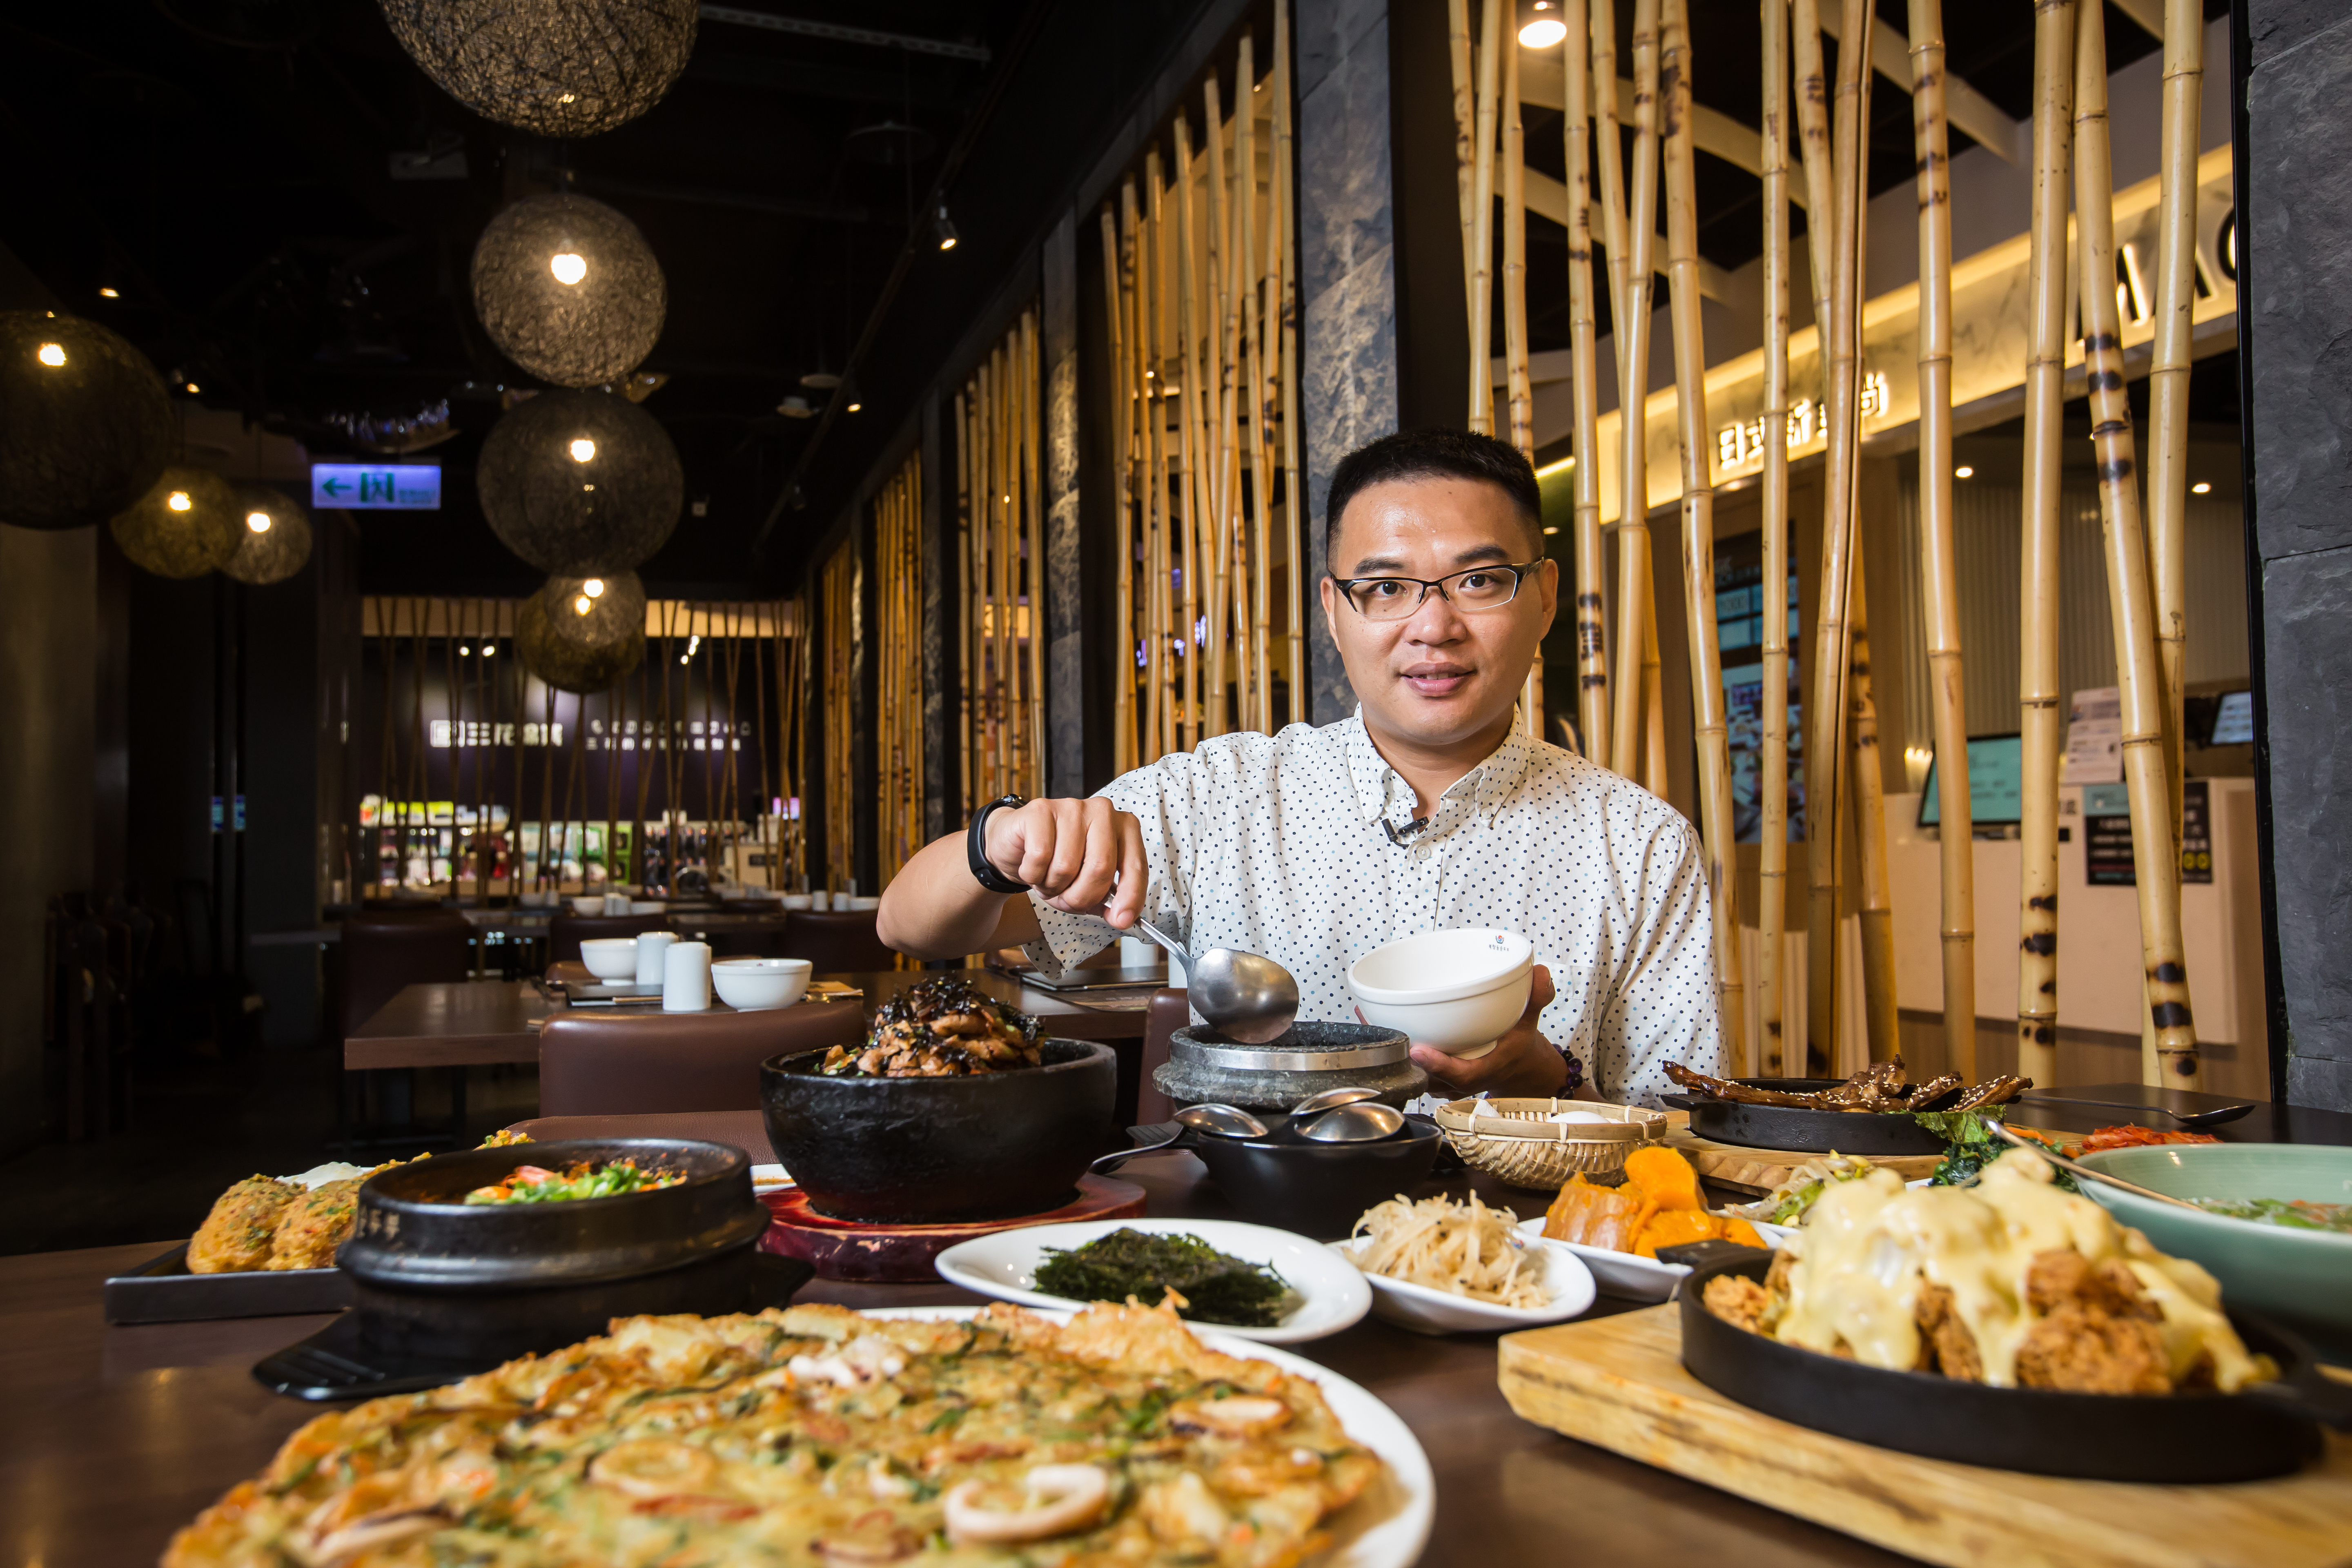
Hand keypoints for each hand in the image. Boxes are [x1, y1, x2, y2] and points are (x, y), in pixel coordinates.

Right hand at [985, 798, 1147, 928]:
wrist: (1016, 847)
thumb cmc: (1057, 864)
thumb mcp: (1087, 886)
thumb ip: (1108, 900)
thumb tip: (1122, 918)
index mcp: (1123, 827)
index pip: (1135, 866)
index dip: (1130, 897)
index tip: (1121, 920)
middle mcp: (1102, 811)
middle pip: (1100, 867)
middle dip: (1081, 896)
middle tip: (1066, 899)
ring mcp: (1071, 807)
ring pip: (1067, 865)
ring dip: (1053, 886)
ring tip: (1048, 878)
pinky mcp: (1040, 809)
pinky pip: (1040, 856)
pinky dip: (1033, 874)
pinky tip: (1032, 867)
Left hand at [1402, 965, 1566, 1098]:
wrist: (1517, 1066)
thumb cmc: (1517, 1042)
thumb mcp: (1530, 1020)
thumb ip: (1536, 997)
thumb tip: (1539, 972)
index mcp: (1489, 1068)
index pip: (1463, 1075)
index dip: (1441, 1067)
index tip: (1419, 1051)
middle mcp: (1465, 1081)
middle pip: (1433, 1079)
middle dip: (1411, 1063)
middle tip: (1394, 1038)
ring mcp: (1449, 1083)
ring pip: (1420, 1078)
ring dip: (1402, 1061)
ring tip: (1383, 1034)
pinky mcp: (1438, 1079)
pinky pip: (1417, 1073)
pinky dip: (1402, 1057)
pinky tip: (1387, 1036)